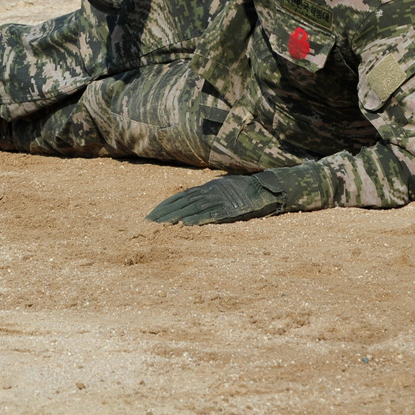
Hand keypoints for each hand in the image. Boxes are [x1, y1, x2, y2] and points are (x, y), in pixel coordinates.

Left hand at [146, 172, 283, 225]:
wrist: (266, 187)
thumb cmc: (246, 188)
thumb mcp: (223, 187)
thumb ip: (209, 193)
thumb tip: (195, 201)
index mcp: (207, 188)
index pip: (180, 197)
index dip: (165, 206)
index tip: (151, 215)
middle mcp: (209, 193)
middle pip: (182, 203)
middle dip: (164, 213)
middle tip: (147, 223)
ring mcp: (219, 201)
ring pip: (192, 209)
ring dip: (175, 218)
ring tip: (159, 226)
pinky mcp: (230, 210)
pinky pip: (211, 215)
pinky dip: (197, 220)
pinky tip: (185, 225)